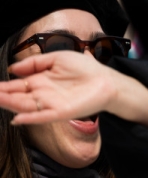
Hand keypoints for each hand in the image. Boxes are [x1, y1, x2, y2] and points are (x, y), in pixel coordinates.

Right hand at [0, 51, 117, 124]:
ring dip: (10, 105)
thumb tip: (12, 68)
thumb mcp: (58, 58)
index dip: (3, 87)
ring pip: (25, 107)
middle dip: (2, 97)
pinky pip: (43, 117)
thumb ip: (36, 62)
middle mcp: (42, 95)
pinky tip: (17, 119)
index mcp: (39, 82)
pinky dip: (30, 119)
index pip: (16, 86)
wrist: (107, 80)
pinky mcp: (61, 112)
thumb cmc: (85, 68)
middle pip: (17, 97)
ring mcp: (50, 104)